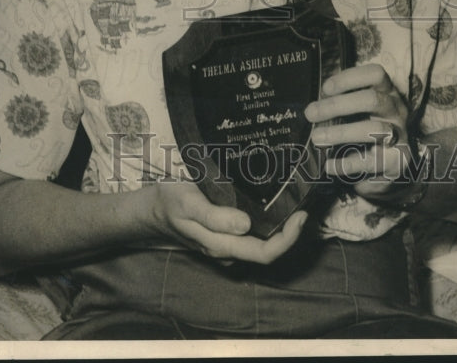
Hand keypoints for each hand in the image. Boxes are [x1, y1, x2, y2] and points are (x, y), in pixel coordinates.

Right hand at [142, 180, 306, 263]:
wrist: (151, 210)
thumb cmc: (170, 202)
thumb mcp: (188, 204)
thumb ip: (214, 217)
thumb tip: (246, 225)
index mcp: (221, 245)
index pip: (264, 253)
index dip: (288, 239)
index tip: (301, 215)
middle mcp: (228, 250)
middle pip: (268, 251)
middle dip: (291, 233)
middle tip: (305, 204)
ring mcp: (227, 244)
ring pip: (262, 244)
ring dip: (283, 228)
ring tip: (296, 202)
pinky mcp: (225, 235)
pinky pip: (253, 236)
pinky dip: (269, 223)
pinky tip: (275, 204)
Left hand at [305, 63, 412, 198]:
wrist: (390, 164)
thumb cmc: (367, 127)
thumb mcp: (358, 110)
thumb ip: (340, 104)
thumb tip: (312, 107)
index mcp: (387, 92)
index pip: (376, 74)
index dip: (350, 78)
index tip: (325, 88)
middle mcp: (396, 110)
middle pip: (372, 99)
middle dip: (337, 105)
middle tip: (311, 113)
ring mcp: (400, 135)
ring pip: (375, 129)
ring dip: (341, 132)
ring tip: (317, 138)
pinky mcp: (397, 161)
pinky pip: (373, 161)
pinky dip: (348, 164)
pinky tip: (329, 165)